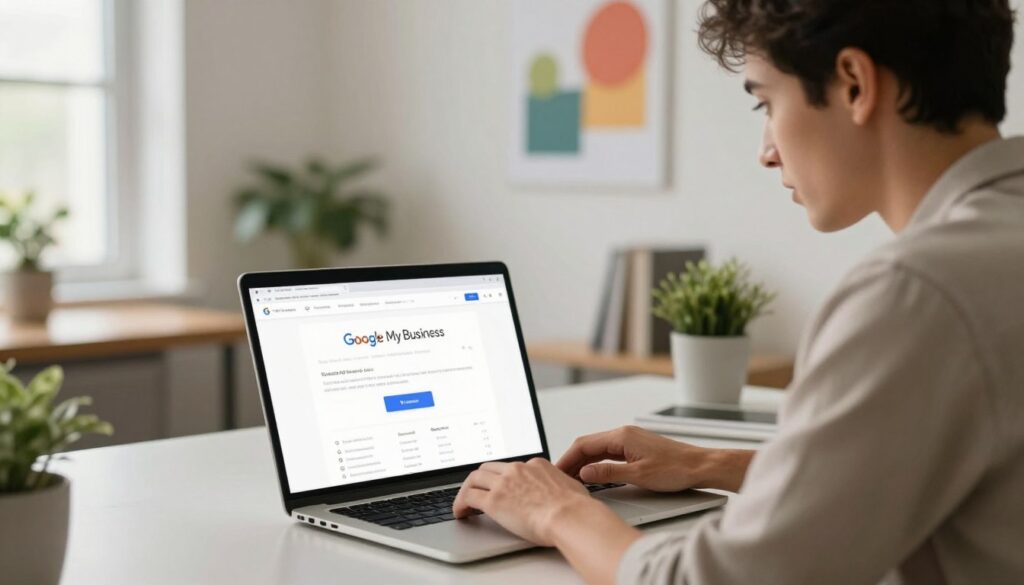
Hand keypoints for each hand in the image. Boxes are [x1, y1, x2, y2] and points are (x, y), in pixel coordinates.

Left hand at [452, 458, 599, 544]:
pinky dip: (460, 504)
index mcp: (536, 465)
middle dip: (480, 479)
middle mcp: (517, 470)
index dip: (502, 478)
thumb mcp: (570, 488)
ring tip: (463, 503)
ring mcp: (504, 483)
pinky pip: (468, 497)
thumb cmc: (575, 508)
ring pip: (474, 478)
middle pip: (488, 468)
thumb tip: (561, 494)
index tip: (499, 487)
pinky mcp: (494, 500)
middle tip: (476, 491)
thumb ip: (560, 487)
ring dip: (467, 490)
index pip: (511, 468)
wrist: (570, 516)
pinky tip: (460, 513)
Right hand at [557, 425, 753, 492]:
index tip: (557, 471)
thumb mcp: (638, 475)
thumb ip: (609, 473)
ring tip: (573, 478)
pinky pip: (609, 453)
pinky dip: (597, 462)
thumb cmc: (677, 469)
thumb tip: (586, 472)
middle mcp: (625, 434)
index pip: (584, 444)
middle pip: (589, 445)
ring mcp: (631, 440)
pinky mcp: (636, 448)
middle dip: (572, 460)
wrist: (701, 466)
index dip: (568, 458)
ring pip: (598, 449)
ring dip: (584, 462)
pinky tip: (594, 474)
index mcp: (622, 436)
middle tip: (560, 476)